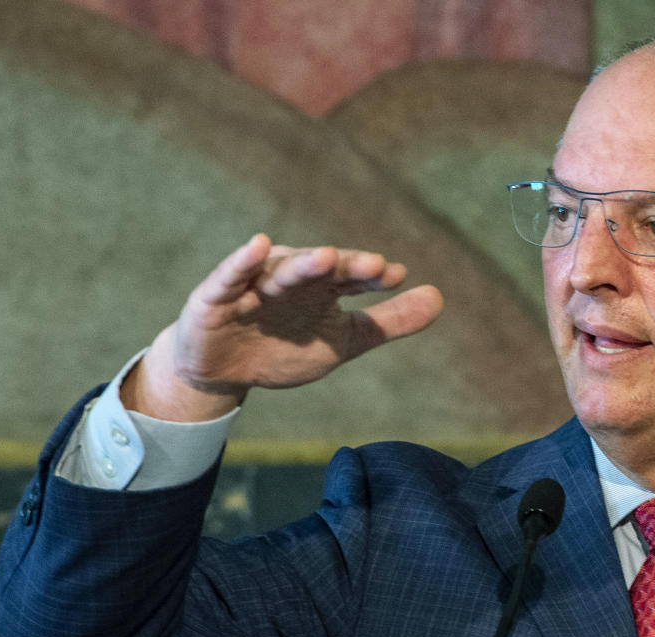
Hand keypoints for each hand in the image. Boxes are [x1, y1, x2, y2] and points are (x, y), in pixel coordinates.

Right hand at [120, 234, 443, 420]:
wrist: (225, 373)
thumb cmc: (285, 349)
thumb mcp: (342, 341)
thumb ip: (387, 323)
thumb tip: (439, 299)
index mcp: (322, 289)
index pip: (351, 278)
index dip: (372, 277)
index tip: (397, 276)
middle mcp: (291, 280)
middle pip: (321, 270)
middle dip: (345, 266)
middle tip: (374, 266)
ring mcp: (254, 285)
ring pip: (282, 272)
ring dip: (303, 264)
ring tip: (326, 257)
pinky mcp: (216, 297)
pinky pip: (230, 277)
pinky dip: (243, 262)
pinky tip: (258, 245)